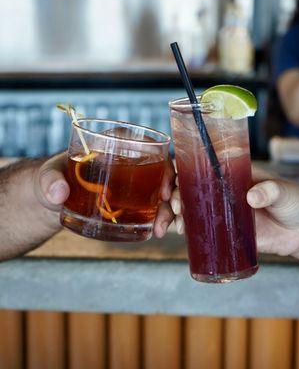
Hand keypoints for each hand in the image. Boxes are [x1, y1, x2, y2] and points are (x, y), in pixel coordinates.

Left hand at [35, 153, 174, 237]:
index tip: (163, 190)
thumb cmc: (53, 178)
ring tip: (161, 229)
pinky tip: (158, 231)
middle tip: (170, 211)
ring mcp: (133, 181)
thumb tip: (59, 193)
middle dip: (174, 192)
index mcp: (114, 143)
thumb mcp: (48, 175)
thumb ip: (50, 181)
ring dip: (170, 210)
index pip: (147, 146)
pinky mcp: (132, 200)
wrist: (53, 198)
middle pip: (162, 171)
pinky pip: (154, 206)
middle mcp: (130, 159)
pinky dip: (162, 218)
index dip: (162, 166)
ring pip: (163, 191)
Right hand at [170, 166, 298, 266]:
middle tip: (176, 207)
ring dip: (172, 213)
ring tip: (174, 224)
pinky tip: (178, 233)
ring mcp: (217, 210)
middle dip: (174, 196)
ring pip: (185, 207)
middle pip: (185, 187)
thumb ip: (272, 191)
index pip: (198, 165)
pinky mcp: (219, 229)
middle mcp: (218, 189)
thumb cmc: (293, 203)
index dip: (179, 170)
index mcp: (229, 173)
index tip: (174, 180)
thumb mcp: (285, 191)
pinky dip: (182, 228)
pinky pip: (195, 227)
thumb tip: (252, 196)